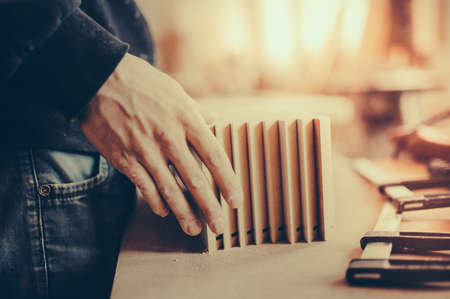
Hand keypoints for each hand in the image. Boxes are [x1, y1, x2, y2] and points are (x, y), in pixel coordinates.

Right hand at [79, 53, 241, 235]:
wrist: (99, 79)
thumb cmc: (142, 83)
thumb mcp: (176, 92)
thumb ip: (197, 112)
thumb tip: (216, 122)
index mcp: (186, 119)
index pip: (215, 157)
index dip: (228, 182)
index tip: (235, 200)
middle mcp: (169, 137)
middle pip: (195, 180)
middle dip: (210, 208)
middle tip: (220, 227)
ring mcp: (146, 150)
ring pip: (169, 190)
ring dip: (183, 213)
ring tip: (193, 229)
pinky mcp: (125, 158)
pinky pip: (144, 186)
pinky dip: (156, 201)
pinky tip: (164, 212)